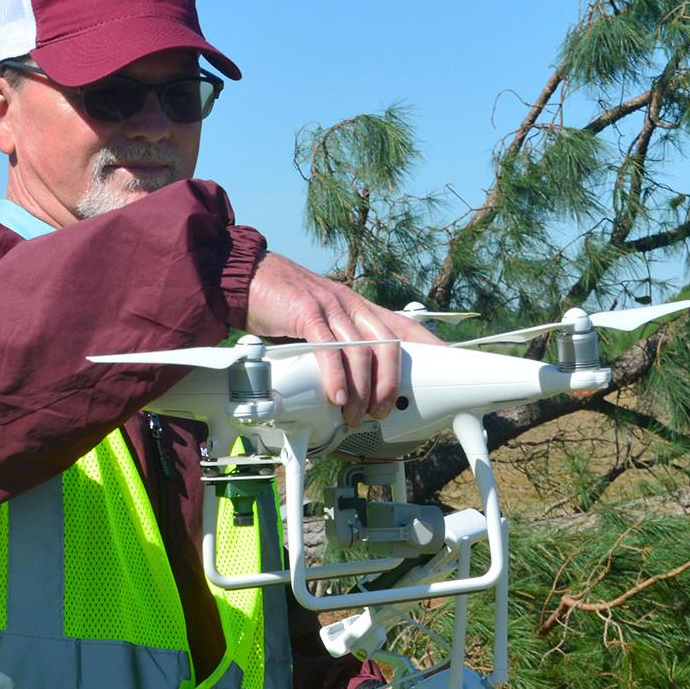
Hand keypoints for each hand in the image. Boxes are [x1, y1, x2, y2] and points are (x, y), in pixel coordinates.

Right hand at [241, 253, 442, 423]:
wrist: (243, 274)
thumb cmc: (280, 303)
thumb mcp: (319, 322)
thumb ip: (335, 346)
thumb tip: (346, 385)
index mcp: (358, 307)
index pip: (403, 325)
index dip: (428, 344)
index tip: (447, 363)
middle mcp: (351, 305)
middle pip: (389, 345)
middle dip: (390, 384)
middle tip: (380, 411)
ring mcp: (330, 308)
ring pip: (362, 351)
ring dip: (362, 390)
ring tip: (354, 414)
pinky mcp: (306, 313)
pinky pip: (329, 349)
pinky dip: (336, 376)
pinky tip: (337, 396)